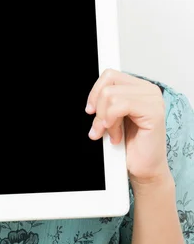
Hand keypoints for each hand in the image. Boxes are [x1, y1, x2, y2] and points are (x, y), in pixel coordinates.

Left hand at [86, 69, 170, 184]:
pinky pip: (120, 106)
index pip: (110, 75)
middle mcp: (149, 90)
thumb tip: (92, 98)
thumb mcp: (113, 117)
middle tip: (100, 128)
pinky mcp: (153, 112)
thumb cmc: (131, 145)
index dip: (95, 92)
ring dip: (105, 120)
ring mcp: (153, 100)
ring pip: (111, 95)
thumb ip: (107, 101)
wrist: (143, 168)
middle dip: (99, 109)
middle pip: (108, 84)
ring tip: (112, 134)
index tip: (91, 110)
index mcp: (140, 87)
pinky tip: (117, 136)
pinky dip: (112, 123)